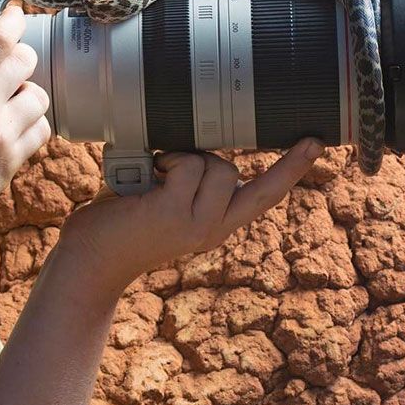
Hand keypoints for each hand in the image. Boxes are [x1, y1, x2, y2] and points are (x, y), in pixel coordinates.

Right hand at [0, 5, 50, 245]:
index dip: (13, 21)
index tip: (16, 15)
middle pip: (26, 60)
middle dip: (21, 56)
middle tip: (11, 62)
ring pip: (39, 95)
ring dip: (28, 93)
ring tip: (9, 100)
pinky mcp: (10, 161)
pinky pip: (41, 130)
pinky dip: (32, 124)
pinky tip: (13, 127)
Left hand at [58, 139, 323, 293]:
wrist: (88, 262)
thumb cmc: (121, 226)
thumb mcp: (168, 204)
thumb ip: (189, 183)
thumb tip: (194, 141)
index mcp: (216, 226)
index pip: (264, 196)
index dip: (290, 169)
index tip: (315, 142)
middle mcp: (213, 229)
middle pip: (234, 173)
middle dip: (203, 160)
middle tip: (170, 170)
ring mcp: (196, 223)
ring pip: (212, 165)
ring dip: (182, 159)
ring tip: (154, 178)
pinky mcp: (172, 213)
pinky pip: (186, 163)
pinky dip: (167, 160)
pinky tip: (147, 178)